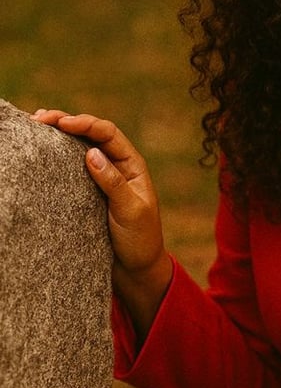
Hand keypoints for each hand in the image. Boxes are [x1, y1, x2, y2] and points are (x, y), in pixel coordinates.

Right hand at [31, 110, 172, 332]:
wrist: (136, 269)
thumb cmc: (140, 240)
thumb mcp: (130, 211)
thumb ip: (113, 183)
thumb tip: (90, 153)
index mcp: (132, 166)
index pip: (108, 134)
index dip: (85, 123)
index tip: (61, 123)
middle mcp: (117, 166)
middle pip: (90, 134)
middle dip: (66, 122)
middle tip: (39, 118)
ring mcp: (100, 179)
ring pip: (78, 148)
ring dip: (58, 135)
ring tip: (34, 125)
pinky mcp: (86, 193)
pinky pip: (69, 169)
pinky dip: (55, 158)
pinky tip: (39, 151)